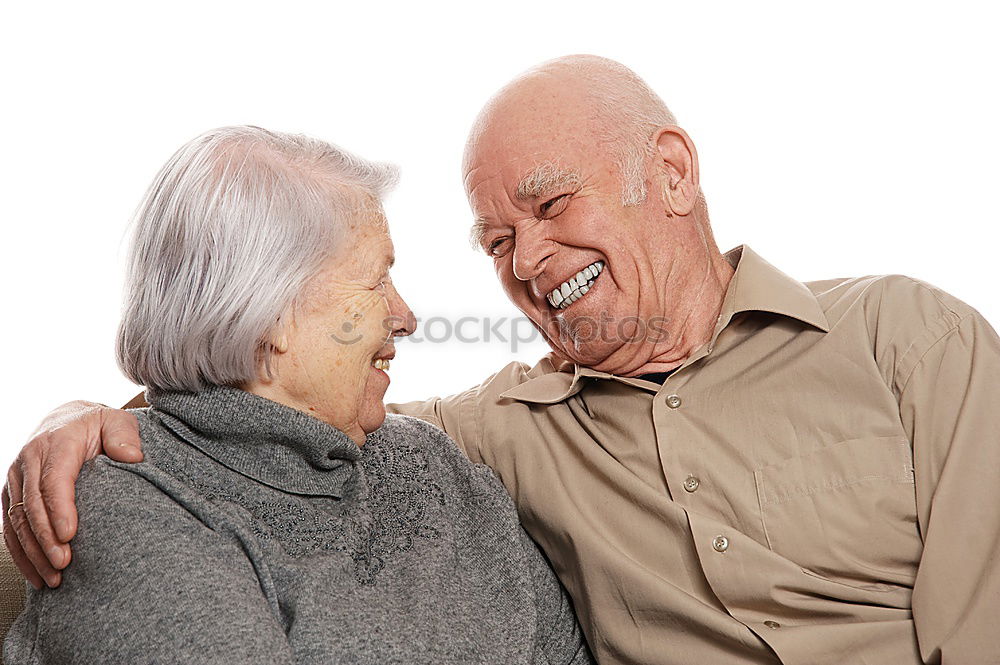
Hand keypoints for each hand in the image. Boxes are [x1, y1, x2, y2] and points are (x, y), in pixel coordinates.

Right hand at [3, 401, 142, 587]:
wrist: (66, 420)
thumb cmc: (97, 425)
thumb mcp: (115, 421)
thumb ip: (124, 435)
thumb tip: (132, 456)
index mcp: (56, 443)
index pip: (54, 479)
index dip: (59, 508)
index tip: (70, 534)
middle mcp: (29, 461)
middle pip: (32, 505)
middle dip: (45, 538)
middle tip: (64, 564)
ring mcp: (17, 479)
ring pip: (17, 521)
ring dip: (33, 552)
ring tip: (53, 579)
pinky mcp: (12, 495)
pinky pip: (11, 527)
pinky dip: (21, 553)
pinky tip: (36, 576)